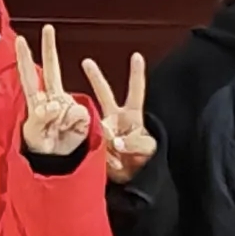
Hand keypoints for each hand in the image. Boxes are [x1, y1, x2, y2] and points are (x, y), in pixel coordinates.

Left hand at [11, 24, 92, 156]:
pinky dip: (75, 124)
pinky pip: (80, 114)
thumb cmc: (42, 147)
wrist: (61, 160)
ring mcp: (66, 104)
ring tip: (58, 133)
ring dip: (65, 118)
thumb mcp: (34, 136)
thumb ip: (40, 119)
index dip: (24, 58)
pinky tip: (70, 131)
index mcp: (35, 102)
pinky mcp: (80, 114)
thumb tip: (54, 104)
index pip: (28, 76)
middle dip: (49, 47)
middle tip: (48, 28)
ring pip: (68, 101)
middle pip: (51, 68)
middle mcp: (51, 98)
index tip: (20, 40)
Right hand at [82, 50, 154, 179]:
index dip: (136, 74)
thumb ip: (135, 143)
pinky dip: (106, 157)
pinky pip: (95, 145)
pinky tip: (116, 164)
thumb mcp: (148, 149)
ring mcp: (104, 129)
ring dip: (107, 139)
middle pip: (104, 93)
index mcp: (132, 115)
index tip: (137, 56)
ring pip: (95, 122)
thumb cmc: (144, 160)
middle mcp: (115, 118)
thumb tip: (116, 142)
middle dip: (95, 77)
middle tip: (86, 62)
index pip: (136, 91)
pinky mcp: (95, 144)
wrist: (132, 179)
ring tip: (121, 157)